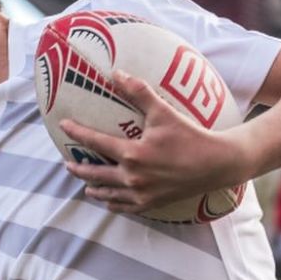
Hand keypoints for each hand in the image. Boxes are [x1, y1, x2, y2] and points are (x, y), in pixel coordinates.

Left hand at [60, 70, 249, 212]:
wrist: (216, 164)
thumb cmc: (190, 135)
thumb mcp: (163, 111)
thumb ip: (138, 92)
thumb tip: (116, 73)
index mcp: (132, 154)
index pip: (95, 142)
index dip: (77, 132)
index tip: (64, 126)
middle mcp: (132, 177)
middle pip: (95, 174)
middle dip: (78, 169)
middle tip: (67, 164)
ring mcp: (141, 194)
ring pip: (107, 194)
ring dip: (93, 188)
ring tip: (85, 185)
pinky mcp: (151, 204)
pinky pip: (124, 207)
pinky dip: (113, 203)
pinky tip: (109, 200)